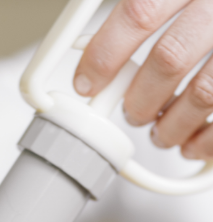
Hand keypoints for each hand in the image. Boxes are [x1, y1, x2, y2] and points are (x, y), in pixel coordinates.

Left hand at [74, 0, 212, 159]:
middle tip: (132, 112)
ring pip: (202, 93)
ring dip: (171, 125)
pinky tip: (193, 143)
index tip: (87, 82)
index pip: (139, 12)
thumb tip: (92, 46)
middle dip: (140, 98)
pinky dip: (206, 140)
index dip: (105, 54)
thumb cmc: (207, 8)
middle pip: (169, 58)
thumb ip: (144, 13)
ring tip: (161, 131)